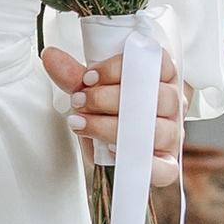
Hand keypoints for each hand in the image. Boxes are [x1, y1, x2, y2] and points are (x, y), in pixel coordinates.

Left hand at [41, 40, 183, 191]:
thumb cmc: (107, 112)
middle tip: (80, 100)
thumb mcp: (90, 91)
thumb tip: (50, 56)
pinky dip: (138, 160)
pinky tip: (113, 151)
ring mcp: (173, 134)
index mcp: (161, 76)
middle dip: (108, 98)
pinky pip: (164, 167)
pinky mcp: (167, 164)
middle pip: (155, 95)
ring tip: (84, 123)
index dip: (121, 68)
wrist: (108, 148)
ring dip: (111, 126)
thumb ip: (73, 75)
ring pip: (155, 129)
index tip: (90, 77)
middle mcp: (173, 103)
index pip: (155, 61)